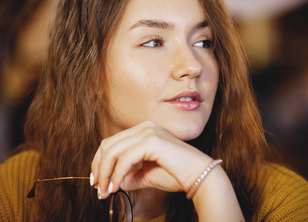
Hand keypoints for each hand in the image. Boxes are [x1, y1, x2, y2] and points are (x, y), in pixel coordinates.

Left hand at [91, 121, 212, 198]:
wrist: (200, 176)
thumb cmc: (177, 174)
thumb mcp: (146, 174)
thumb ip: (129, 175)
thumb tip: (112, 182)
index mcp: (144, 131)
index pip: (112, 143)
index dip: (100, 162)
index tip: (97, 181)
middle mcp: (145, 127)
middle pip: (109, 145)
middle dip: (99, 168)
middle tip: (98, 189)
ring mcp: (148, 131)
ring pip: (113, 151)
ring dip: (106, 173)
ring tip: (105, 192)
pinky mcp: (152, 140)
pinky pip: (125, 158)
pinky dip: (117, 174)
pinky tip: (117, 187)